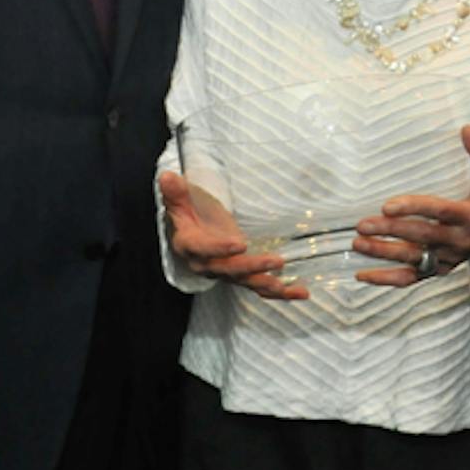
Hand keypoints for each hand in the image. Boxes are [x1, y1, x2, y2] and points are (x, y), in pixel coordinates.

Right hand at [160, 170, 307, 299]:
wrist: (192, 232)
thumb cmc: (190, 213)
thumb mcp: (181, 200)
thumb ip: (176, 192)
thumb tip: (168, 177)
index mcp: (191, 246)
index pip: (203, 249)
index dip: (219, 248)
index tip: (239, 243)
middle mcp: (207, 264)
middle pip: (229, 270)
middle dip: (253, 268)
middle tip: (276, 261)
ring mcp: (226, 272)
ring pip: (247, 282)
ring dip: (268, 285)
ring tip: (287, 285)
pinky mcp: (242, 275)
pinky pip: (260, 286)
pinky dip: (282, 292)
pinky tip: (301, 292)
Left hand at [351, 126, 469, 285]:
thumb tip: (465, 128)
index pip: (439, 212)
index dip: (414, 208)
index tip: (387, 206)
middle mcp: (459, 240)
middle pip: (421, 237)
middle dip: (390, 232)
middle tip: (362, 224)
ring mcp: (448, 258)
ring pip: (413, 260)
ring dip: (383, 254)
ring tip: (358, 243)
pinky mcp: (440, 270)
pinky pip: (411, 279)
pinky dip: (386, 279)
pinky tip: (362, 274)